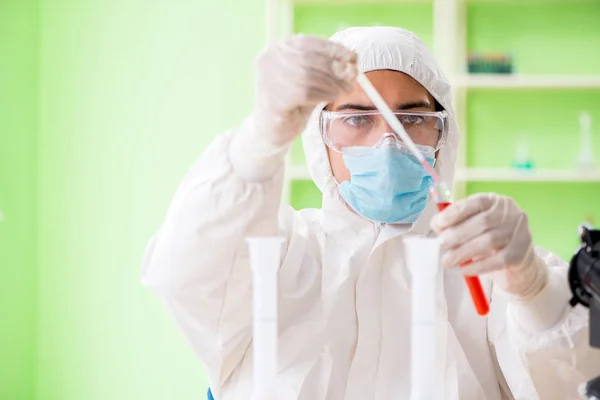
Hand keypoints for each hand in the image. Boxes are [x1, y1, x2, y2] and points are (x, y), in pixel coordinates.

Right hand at [254, 35, 356, 145]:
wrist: (271, 131)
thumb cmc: (292, 104)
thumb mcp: (309, 81)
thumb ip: (324, 70)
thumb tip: (351, 61)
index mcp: (277, 49)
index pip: (308, 42)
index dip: (333, 49)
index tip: (353, 57)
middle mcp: (269, 60)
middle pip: (309, 58)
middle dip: (336, 67)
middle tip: (353, 76)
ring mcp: (268, 79)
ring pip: (309, 76)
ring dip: (333, 83)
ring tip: (345, 89)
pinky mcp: (274, 99)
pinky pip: (305, 93)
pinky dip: (324, 94)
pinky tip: (332, 97)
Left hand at [430, 193, 547, 298]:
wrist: (519, 264)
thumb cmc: (490, 241)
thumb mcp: (473, 227)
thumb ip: (455, 223)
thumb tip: (436, 224)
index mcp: (496, 202)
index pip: (476, 202)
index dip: (455, 212)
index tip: (438, 223)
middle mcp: (511, 214)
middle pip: (483, 222)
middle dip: (457, 234)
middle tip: (441, 245)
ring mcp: (519, 233)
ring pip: (489, 241)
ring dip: (464, 252)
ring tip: (448, 261)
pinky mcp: (521, 254)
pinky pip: (498, 260)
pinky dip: (478, 266)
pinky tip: (465, 270)